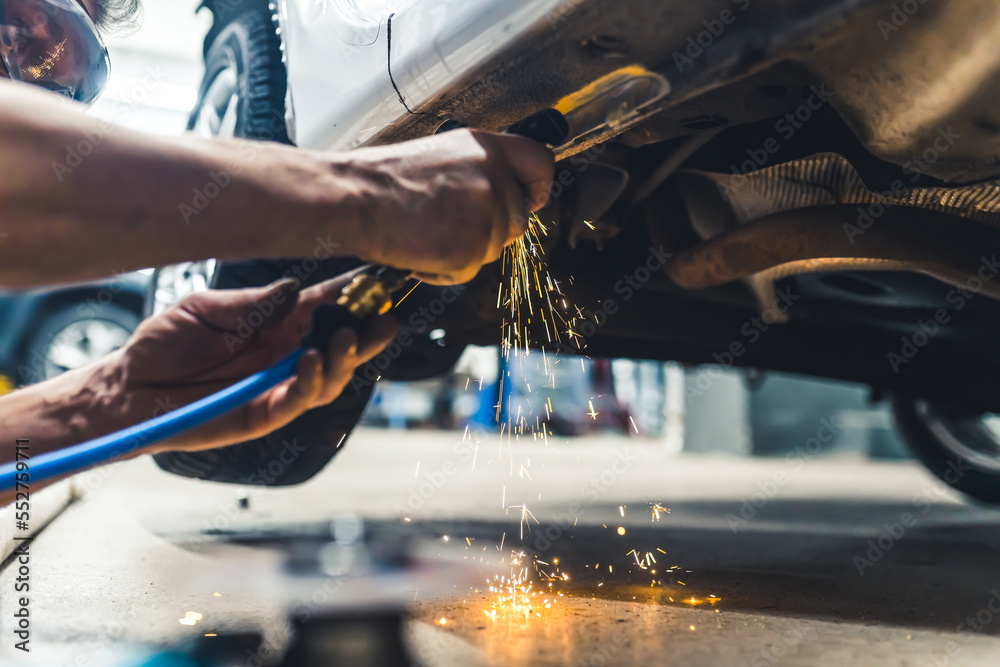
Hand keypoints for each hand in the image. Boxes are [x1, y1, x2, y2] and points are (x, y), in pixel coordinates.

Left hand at [106, 271, 396, 453]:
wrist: (128, 387)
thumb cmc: (164, 343)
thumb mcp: (204, 309)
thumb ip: (251, 303)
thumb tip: (294, 288)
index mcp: (277, 322)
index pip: (326, 304)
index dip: (354, 292)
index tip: (382, 277)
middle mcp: (285, 353)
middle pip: (341, 343)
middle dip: (367, 330)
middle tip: (383, 316)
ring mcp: (278, 385)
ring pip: (331, 375)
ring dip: (345, 358)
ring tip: (344, 338)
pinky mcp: (264, 414)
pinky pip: (299, 401)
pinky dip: (312, 383)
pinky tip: (312, 361)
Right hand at [348, 129, 553, 283]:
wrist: (355, 199)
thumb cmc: (384, 179)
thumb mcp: (442, 154)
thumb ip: (479, 170)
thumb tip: (501, 191)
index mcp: (486, 148)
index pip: (541, 163)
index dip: (536, 188)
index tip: (528, 200)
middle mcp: (493, 178)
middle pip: (519, 220)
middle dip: (491, 231)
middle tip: (451, 226)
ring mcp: (485, 214)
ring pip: (495, 249)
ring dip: (467, 251)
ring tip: (429, 234)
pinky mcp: (471, 248)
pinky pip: (470, 271)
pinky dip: (446, 270)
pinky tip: (420, 250)